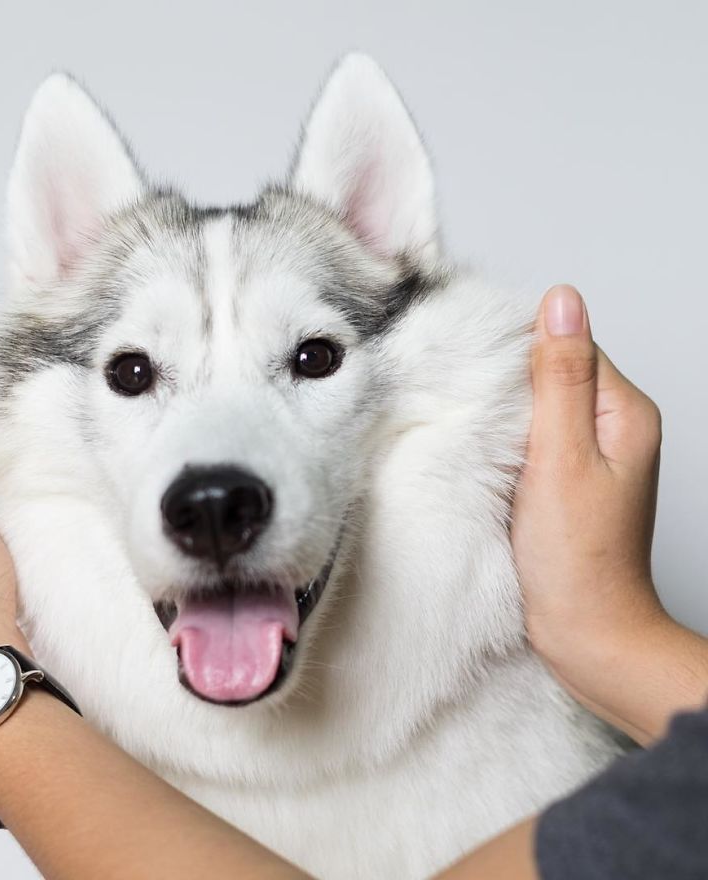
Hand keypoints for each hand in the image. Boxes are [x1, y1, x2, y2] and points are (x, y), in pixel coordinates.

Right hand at [512, 285, 707, 743]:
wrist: (585, 629)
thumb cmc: (577, 556)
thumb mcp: (562, 456)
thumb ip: (560, 378)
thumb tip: (561, 301)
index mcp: (624, 412)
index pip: (570, 346)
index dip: (521, 352)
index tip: (478, 371)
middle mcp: (614, 428)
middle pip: (554, 373)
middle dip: (509, 382)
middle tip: (469, 405)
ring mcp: (591, 456)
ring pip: (539, 406)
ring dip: (505, 412)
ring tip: (474, 431)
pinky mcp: (568, 480)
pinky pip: (534, 439)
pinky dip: (507, 441)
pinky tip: (486, 456)